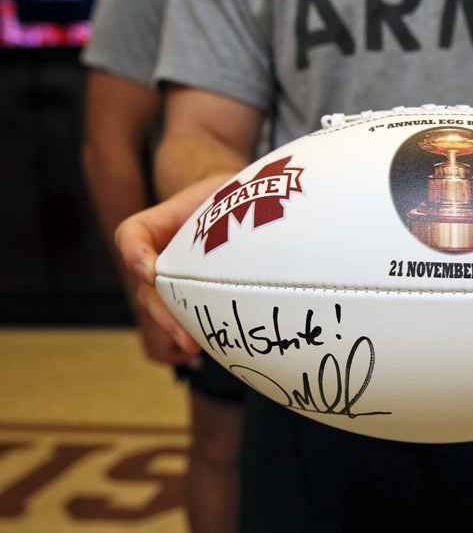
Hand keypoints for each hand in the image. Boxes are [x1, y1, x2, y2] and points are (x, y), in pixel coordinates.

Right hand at [116, 174, 233, 354]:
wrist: (236, 204)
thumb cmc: (232, 193)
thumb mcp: (234, 185)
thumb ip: (244, 193)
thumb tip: (278, 208)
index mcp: (161, 222)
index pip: (131, 233)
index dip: (134, 252)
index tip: (151, 272)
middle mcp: (160, 253)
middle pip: (147, 286)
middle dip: (162, 311)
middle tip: (183, 333)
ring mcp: (171, 276)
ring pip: (160, 306)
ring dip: (174, 328)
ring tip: (193, 345)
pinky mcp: (189, 292)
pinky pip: (179, 316)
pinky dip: (188, 334)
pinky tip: (209, 351)